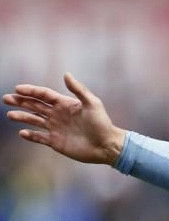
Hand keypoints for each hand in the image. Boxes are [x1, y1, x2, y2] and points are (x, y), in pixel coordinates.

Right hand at [3, 73, 125, 164]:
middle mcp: (58, 115)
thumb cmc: (102, 124)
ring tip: (10, 115)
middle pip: (35, 106)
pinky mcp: (56, 142)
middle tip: (6, 98)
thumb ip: (79, 90)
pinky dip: (30, 135)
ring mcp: (56, 128)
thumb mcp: (92, 104)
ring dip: (22, 117)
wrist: (107, 146)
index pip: (44, 95)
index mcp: (65, 104)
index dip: (31, 91)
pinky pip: (39, 138)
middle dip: (20, 101)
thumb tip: (66, 74)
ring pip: (34, 120)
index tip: (18, 89)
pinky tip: (22, 132)